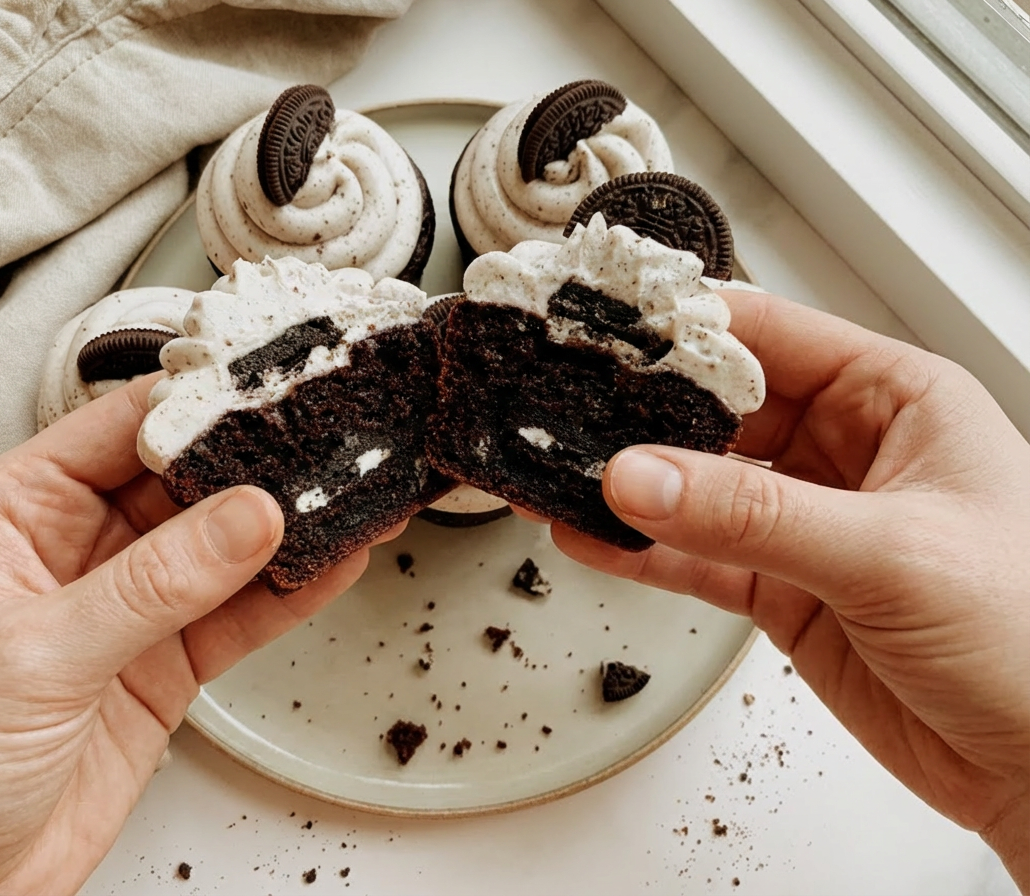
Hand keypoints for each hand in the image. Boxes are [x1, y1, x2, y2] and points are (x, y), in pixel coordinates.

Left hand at [0, 375, 395, 895]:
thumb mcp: (36, 655)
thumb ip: (153, 585)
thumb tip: (245, 518)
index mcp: (15, 513)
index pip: (115, 429)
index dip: (190, 405)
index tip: (262, 391)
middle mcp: (75, 550)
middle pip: (183, 482)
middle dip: (255, 464)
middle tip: (325, 447)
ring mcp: (126, 609)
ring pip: (222, 547)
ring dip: (286, 529)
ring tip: (348, 499)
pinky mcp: (162, 665)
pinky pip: (239, 614)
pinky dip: (289, 594)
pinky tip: (330, 566)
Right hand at [553, 291, 1029, 889]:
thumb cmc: (1029, 635)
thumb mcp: (890, 554)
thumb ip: (753, 515)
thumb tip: (641, 477)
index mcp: (895, 400)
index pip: (769, 335)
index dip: (685, 329)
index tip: (607, 331)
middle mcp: (846, 451)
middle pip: (718, 409)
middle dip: (640, 412)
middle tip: (562, 407)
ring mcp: (808, 522)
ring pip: (697, 488)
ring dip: (628, 487)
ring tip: (555, 472)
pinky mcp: (783, 589)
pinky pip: (696, 558)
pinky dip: (642, 553)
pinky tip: (591, 538)